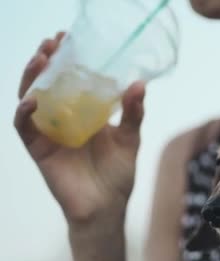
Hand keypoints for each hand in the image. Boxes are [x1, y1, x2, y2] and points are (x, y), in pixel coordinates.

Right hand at [14, 32, 146, 224]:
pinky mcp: (39, 149)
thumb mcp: (130, 139)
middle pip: (47, 84)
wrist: (106, 207)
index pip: (70, 80)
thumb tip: (140, 84)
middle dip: (46, 62)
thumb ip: (133, 113)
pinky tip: (31, 99)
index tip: (70, 39)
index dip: (67, 59)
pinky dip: (24, 113)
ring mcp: (49, 133)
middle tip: (52, 42)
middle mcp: (63, 119)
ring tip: (40, 59)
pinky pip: (25, 128)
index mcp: (84, 113)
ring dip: (31, 78)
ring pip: (30, 99)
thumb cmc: (118, 175)